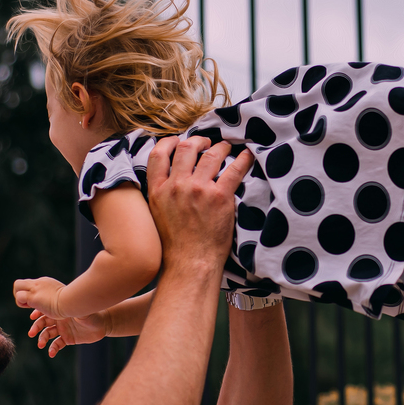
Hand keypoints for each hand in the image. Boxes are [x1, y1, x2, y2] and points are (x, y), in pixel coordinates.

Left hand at [13, 276, 66, 317]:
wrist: (72, 301)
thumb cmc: (71, 301)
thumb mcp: (62, 295)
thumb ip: (56, 296)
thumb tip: (55, 302)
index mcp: (46, 282)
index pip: (31, 284)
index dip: (30, 293)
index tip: (37, 302)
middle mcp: (39, 283)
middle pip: (21, 282)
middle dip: (20, 292)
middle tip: (28, 303)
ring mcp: (35, 288)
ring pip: (17, 285)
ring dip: (19, 297)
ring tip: (28, 306)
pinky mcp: (33, 297)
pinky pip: (19, 296)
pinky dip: (21, 303)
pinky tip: (30, 308)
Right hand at [28, 309, 106, 357]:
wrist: (103, 322)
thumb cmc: (93, 312)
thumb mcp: (81, 309)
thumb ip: (72, 307)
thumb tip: (64, 302)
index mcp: (60, 310)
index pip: (45, 311)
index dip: (37, 314)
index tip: (33, 318)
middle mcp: (59, 320)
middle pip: (43, 323)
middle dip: (36, 328)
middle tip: (31, 333)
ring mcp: (63, 330)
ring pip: (48, 334)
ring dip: (42, 339)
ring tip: (40, 345)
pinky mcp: (68, 339)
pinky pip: (57, 344)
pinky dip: (53, 349)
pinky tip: (51, 353)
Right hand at [146, 136, 253, 271]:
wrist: (191, 263)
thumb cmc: (176, 245)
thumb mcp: (157, 215)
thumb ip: (162, 194)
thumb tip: (170, 178)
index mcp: (158, 190)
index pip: (158, 154)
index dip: (169, 142)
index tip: (178, 141)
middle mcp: (176, 186)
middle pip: (187, 148)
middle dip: (198, 140)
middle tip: (207, 142)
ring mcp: (198, 190)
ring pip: (211, 155)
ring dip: (220, 148)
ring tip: (226, 148)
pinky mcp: (219, 197)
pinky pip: (234, 170)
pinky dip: (242, 160)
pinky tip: (246, 156)